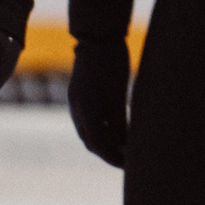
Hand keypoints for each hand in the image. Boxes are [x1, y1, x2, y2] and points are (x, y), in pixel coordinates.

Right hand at [68, 37, 131, 167]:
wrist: (96, 38)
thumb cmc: (112, 63)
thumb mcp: (119, 92)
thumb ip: (120, 119)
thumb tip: (126, 143)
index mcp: (87, 110)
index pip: (99, 144)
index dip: (113, 158)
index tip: (128, 166)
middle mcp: (78, 110)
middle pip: (91, 141)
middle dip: (108, 153)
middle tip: (128, 161)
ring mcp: (76, 103)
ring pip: (89, 132)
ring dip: (104, 143)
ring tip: (125, 149)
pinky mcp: (79, 97)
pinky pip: (88, 121)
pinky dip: (101, 130)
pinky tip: (117, 131)